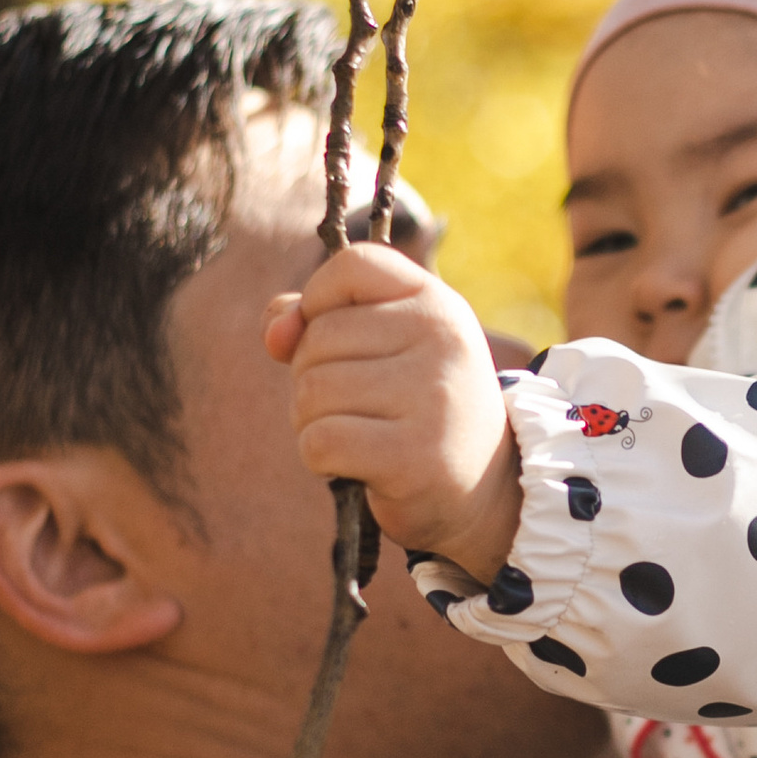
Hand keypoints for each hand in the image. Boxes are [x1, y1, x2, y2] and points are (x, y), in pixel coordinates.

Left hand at [265, 244, 523, 579]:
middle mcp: (442, 340)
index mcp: (438, 303)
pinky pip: (319, 440)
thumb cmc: (416, 411)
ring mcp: (431, 397)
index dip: (318, 300)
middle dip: (312, 378)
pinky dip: (320, 458)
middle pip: (317, 338)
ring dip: (313, 421)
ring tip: (358, 434)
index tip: (335, 338)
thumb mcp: (382, 349)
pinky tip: (355, 464)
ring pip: (312, 391)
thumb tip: (275, 333)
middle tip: (358, 406)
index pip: (352, 265)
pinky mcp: (412, 455)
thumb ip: (317, 320)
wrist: (481, 492)